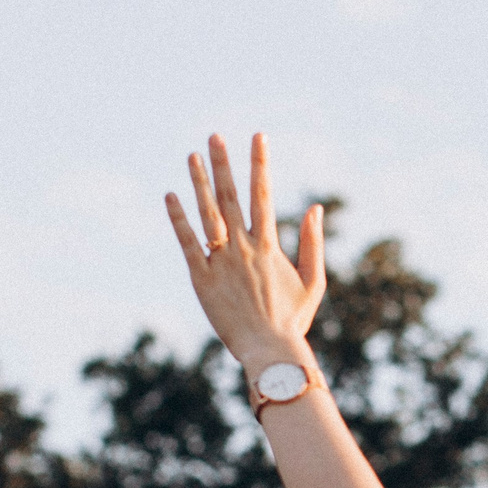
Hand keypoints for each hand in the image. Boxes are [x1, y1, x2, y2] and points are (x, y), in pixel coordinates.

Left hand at [164, 132, 325, 368]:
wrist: (269, 350)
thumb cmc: (292, 320)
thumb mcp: (313, 282)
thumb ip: (314, 244)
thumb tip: (316, 208)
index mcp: (269, 245)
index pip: (263, 194)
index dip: (260, 163)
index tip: (258, 137)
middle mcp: (244, 247)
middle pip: (231, 196)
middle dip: (224, 164)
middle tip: (215, 137)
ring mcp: (222, 261)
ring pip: (208, 213)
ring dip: (199, 183)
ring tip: (192, 155)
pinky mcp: (202, 278)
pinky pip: (188, 242)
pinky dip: (179, 219)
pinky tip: (171, 196)